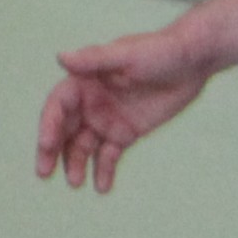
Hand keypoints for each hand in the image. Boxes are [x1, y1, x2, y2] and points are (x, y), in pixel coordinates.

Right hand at [34, 27, 210, 192]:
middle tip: (44, 172)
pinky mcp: (125, 133)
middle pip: (63, 130)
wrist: (193, 60)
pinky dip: (103, 171)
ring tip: (76, 183)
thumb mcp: (127, 55)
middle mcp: (90, 102)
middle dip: (52, 151)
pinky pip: (109, 156)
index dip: (49, 125)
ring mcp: (106, 119)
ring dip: (76, 164)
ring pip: (83, 147)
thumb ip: (94, 59)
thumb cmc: (159, 50)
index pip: (58, 106)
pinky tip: (102, 187)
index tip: (47, 145)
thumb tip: (60, 57)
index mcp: (84, 81)